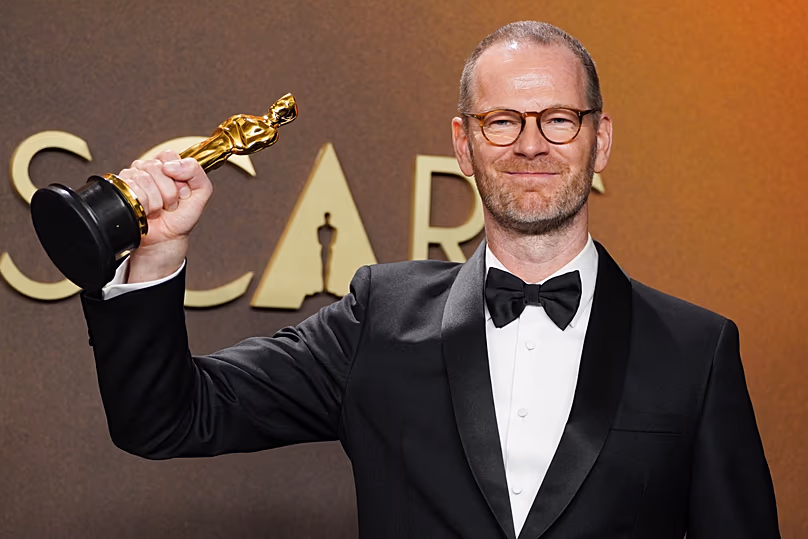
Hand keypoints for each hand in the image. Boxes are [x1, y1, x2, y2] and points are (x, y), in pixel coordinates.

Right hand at [116, 150, 212, 282]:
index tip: (182, 191)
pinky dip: (145, 205)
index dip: (177, 175)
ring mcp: (133, 179)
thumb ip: (196, 171)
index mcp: (167, 166)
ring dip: (157, 201)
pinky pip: (132, 189)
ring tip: (159, 209)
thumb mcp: (201, 192)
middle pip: (156, 167)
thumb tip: (173, 164)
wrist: (166, 239)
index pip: (168, 155)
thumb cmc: (181, 217)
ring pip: (144, 178)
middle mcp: (149, 169)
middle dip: (169, 191)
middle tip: (170, 203)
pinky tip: (148, 211)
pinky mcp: (121, 190)